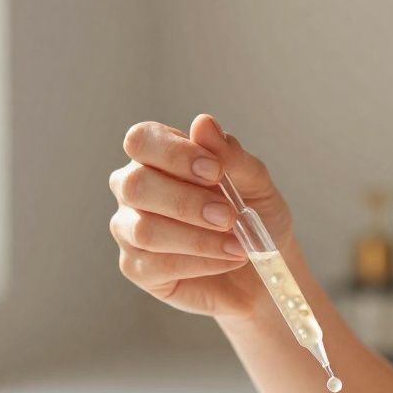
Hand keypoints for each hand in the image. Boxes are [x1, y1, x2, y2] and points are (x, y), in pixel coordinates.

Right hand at [108, 113, 293, 319]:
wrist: (263, 269)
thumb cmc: (252, 218)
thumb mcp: (255, 183)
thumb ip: (230, 155)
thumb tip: (203, 123)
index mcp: (156, 157)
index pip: (142, 140)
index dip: (174, 154)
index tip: (215, 171)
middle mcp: (133, 190)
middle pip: (135, 185)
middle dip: (185, 202)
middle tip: (229, 216)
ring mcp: (129, 230)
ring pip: (144, 230)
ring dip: (197, 238)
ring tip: (237, 244)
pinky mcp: (137, 269)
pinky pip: (156, 264)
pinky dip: (200, 262)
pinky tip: (227, 260)